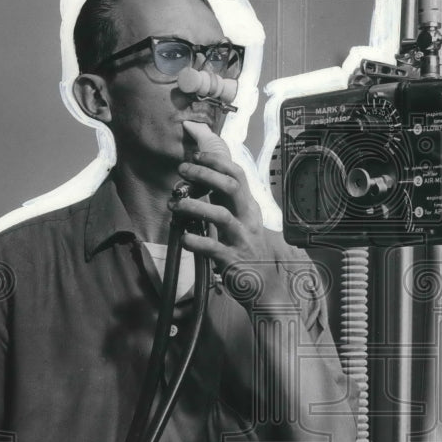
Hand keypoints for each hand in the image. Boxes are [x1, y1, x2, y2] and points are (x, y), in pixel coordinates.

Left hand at [172, 121, 287, 307]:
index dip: (216, 162)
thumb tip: (201, 178)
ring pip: (221, 216)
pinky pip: (214, 248)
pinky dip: (197, 242)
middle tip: (182, 170)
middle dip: (205, 174)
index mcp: (248, 207)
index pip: (237, 175)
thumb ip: (223, 201)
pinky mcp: (233, 260)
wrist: (266, 284)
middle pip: (231, 187)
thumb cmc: (246, 249)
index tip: (195, 156)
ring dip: (196, 207)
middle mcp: (248, 219)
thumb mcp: (240, 221)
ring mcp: (242, 239)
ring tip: (176, 205)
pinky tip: (183, 239)